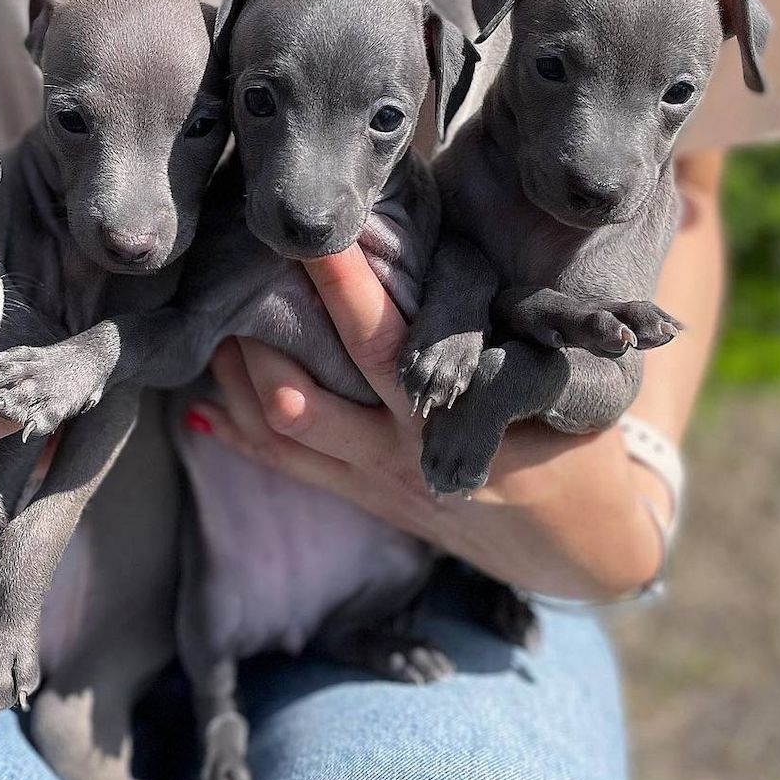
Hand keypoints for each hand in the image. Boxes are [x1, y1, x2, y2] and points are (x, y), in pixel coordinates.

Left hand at [187, 244, 665, 599]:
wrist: (578, 547)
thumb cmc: (572, 445)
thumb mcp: (553, 385)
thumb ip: (495, 335)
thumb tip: (436, 256)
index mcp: (454, 417)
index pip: (383, 342)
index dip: (341, 286)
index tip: (312, 233)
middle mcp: (402, 454)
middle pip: (304, 395)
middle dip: (258, 339)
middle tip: (231, 277)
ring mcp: (376, 484)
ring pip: (283, 435)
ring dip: (237, 383)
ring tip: (212, 327)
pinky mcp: (365, 501)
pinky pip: (290, 469)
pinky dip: (243, 438)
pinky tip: (202, 410)